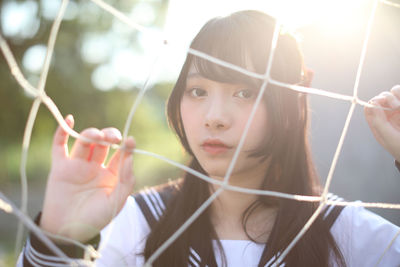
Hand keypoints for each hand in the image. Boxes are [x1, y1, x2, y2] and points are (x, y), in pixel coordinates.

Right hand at [40, 115, 135, 241]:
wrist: (67, 232)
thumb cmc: (95, 219)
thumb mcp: (116, 202)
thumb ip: (125, 180)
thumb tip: (129, 158)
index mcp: (111, 174)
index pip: (121, 154)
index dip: (126, 146)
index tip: (130, 141)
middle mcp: (96, 166)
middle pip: (103, 143)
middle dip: (109, 136)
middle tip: (113, 137)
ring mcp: (78, 165)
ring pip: (85, 142)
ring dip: (92, 135)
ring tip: (97, 136)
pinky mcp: (60, 167)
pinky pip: (59, 146)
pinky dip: (63, 132)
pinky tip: (70, 119)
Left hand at [364, 85, 399, 161]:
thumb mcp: (389, 138)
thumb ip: (379, 122)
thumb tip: (372, 105)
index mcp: (378, 123)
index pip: (369, 107)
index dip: (373, 102)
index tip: (380, 103)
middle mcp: (387, 115)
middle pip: (381, 97)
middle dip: (387, 97)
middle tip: (396, 106)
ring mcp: (398, 110)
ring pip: (394, 93)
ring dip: (397, 94)